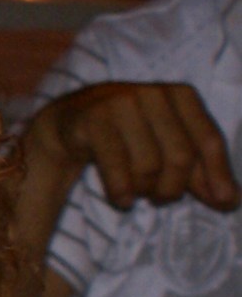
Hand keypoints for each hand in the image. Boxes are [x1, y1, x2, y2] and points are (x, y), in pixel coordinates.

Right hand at [25, 80, 237, 210]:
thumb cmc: (129, 138)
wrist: (71, 122)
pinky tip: (122, 200)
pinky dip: (121, 190)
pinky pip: (116, 165)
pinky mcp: (92, 118)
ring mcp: (120, 102)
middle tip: (161, 199)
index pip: (208, 140)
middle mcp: (153, 93)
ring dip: (144, 190)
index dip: (217, 174)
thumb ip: (199, 173)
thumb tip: (229, 200)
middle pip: (180, 156)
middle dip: (173, 188)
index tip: (222, 203)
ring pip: (148, 164)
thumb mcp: (169, 150)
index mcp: (181, 95)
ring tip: (137, 194)